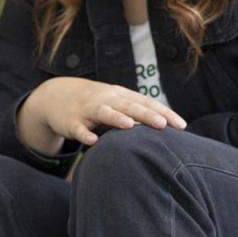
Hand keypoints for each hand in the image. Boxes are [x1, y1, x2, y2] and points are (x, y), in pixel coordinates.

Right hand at [17, 77, 184, 152]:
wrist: (55, 96)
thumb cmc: (94, 103)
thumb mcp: (116, 104)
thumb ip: (137, 115)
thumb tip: (167, 129)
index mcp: (120, 96)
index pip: (146, 103)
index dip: (164, 113)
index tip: (182, 125)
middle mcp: (106, 99)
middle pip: (129, 106)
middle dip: (147, 115)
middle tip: (164, 125)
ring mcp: (87, 109)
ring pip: (103, 112)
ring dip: (116, 118)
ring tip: (129, 126)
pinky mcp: (71, 121)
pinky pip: (78, 129)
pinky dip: (84, 134)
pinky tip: (92, 141)